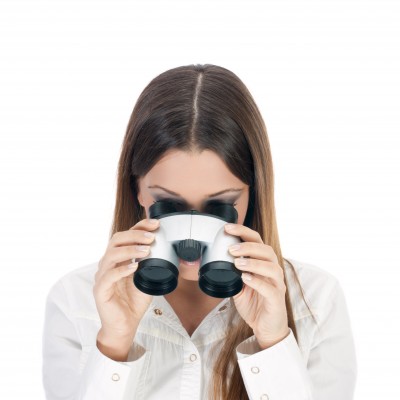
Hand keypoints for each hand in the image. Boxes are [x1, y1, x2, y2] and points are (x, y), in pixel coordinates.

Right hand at [94, 218, 159, 340]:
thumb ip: (152, 264)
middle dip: (135, 235)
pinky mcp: (100, 291)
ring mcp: (102, 277)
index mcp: (118, 259)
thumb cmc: (133, 301)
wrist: (125, 325)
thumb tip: (167, 250)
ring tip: (146, 250)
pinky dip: (122, 269)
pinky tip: (134, 267)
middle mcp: (107, 264)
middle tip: (151, 236)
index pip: (125, 236)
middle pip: (116, 240)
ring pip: (111, 255)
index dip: (139, 227)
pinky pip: (108, 276)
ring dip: (130, 250)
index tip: (155, 224)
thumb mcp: (147, 278)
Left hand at [224, 223, 289, 348]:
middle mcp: (272, 271)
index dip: (243, 232)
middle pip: (266, 251)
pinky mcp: (276, 299)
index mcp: (263, 263)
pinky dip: (257, 281)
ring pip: (271, 267)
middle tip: (231, 248)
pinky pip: (270, 288)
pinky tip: (245, 278)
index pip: (257, 241)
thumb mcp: (239, 285)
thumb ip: (232, 272)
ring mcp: (277, 285)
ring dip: (253, 262)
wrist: (266, 328)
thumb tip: (215, 260)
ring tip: (237, 262)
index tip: (227, 228)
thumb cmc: (254, 303)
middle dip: (248, 246)